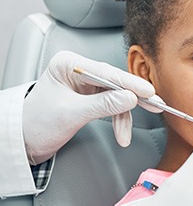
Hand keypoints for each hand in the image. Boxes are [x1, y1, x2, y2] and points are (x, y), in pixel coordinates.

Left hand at [22, 51, 156, 163]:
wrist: (23, 142)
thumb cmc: (36, 125)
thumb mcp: (71, 114)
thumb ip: (103, 105)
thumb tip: (131, 99)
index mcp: (68, 64)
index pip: (106, 72)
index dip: (130, 84)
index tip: (149, 92)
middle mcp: (78, 70)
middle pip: (115, 82)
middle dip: (133, 98)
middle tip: (156, 105)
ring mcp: (85, 83)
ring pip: (116, 96)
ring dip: (124, 116)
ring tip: (126, 135)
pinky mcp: (90, 96)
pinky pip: (112, 105)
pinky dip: (118, 120)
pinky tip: (121, 134)